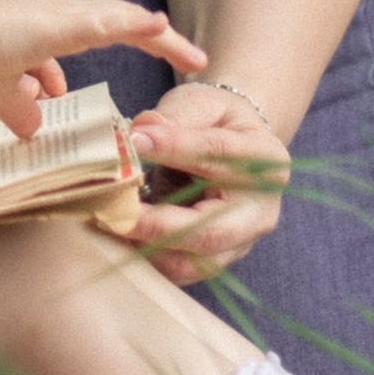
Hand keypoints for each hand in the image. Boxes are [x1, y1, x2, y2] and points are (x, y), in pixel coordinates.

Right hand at [0, 0, 204, 142]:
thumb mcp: (4, 94)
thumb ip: (23, 109)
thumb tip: (36, 126)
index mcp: (53, 27)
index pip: (107, 27)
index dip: (137, 36)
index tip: (165, 49)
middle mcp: (60, 14)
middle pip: (123, 20)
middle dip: (161, 40)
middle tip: (195, 59)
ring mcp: (57, 15)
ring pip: (119, 18)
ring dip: (157, 36)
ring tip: (190, 53)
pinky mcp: (52, 24)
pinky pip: (103, 22)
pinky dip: (133, 23)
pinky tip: (158, 26)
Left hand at [125, 79, 291, 281]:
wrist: (234, 146)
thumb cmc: (215, 121)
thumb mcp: (203, 103)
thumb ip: (176, 115)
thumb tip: (139, 132)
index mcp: (264, 161)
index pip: (217, 154)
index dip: (174, 147)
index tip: (134, 140)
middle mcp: (259, 211)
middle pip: (212, 231)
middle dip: (159, 226)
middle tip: (115, 213)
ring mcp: (241, 243)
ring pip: (193, 263)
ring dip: (146, 248)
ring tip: (109, 224)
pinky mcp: (216, 261)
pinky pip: (180, 271)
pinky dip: (146, 258)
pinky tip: (118, 236)